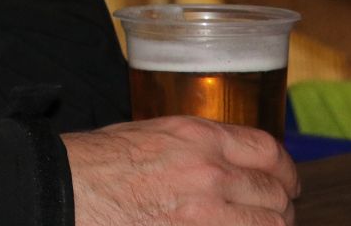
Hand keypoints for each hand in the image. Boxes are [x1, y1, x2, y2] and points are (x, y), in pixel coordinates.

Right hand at [62, 116, 299, 225]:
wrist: (66, 189)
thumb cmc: (96, 162)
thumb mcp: (148, 135)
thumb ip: (194, 147)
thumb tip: (226, 163)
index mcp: (197, 137)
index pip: (268, 151)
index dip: (284, 170)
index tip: (284, 181)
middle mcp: (209, 172)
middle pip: (275, 192)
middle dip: (280, 205)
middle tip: (273, 213)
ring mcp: (205, 213)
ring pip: (271, 225)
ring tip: (256, 225)